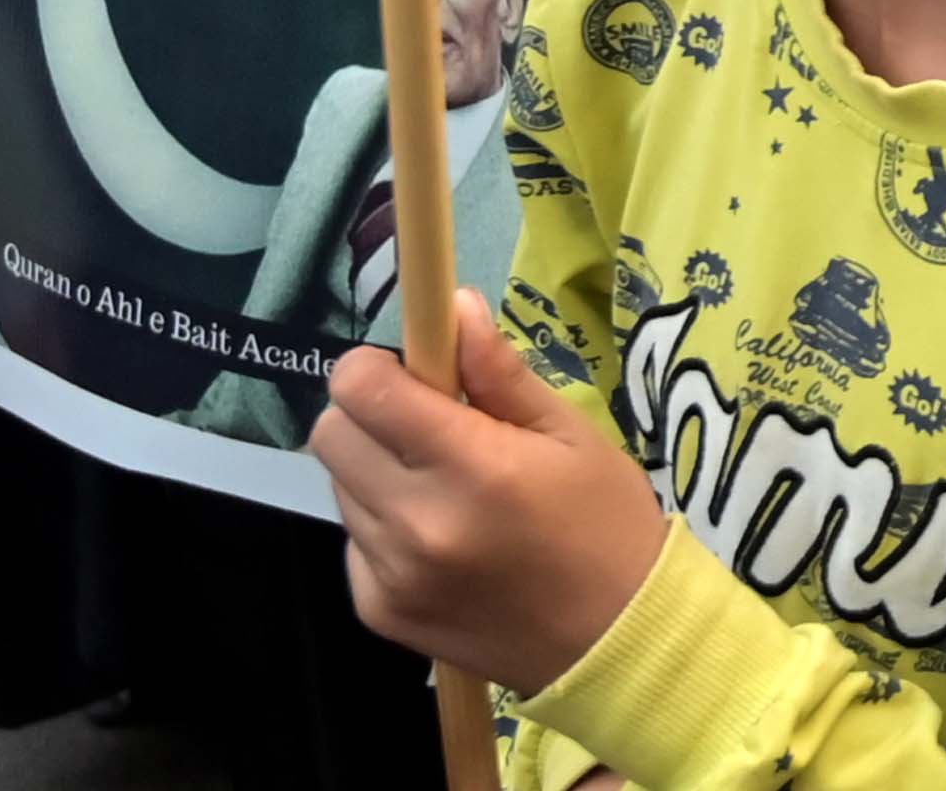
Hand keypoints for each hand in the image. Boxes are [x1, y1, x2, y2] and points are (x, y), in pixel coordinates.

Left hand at [311, 313, 671, 694]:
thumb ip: (500, 373)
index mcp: (471, 467)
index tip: (414, 370)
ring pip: (338, 485)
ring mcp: (388, 574)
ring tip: (443, 486)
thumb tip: (453, 306)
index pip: (363, 390)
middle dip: (370, 413)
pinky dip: (383, 524)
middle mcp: (415, 522)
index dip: (378, 366)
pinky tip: (441, 536)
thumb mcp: (570, 434)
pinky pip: (353, 540)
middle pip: (331, 433)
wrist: (614, 640)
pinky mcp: (376, 611)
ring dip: (377, 470)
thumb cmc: (604, 522)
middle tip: (428, 426)